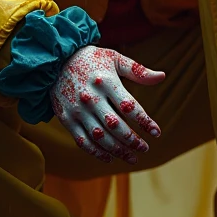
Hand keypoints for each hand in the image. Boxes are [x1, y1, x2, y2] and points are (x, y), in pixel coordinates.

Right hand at [49, 45, 164, 164]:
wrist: (54, 61)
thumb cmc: (90, 59)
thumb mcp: (114, 58)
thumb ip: (138, 70)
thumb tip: (162, 76)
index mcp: (105, 81)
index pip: (129, 106)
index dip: (144, 121)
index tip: (156, 132)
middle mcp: (91, 98)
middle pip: (116, 126)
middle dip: (133, 141)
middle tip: (145, 148)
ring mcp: (77, 110)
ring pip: (100, 137)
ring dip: (118, 151)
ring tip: (133, 158)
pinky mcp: (66, 119)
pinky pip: (83, 141)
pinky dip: (97, 153)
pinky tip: (110, 158)